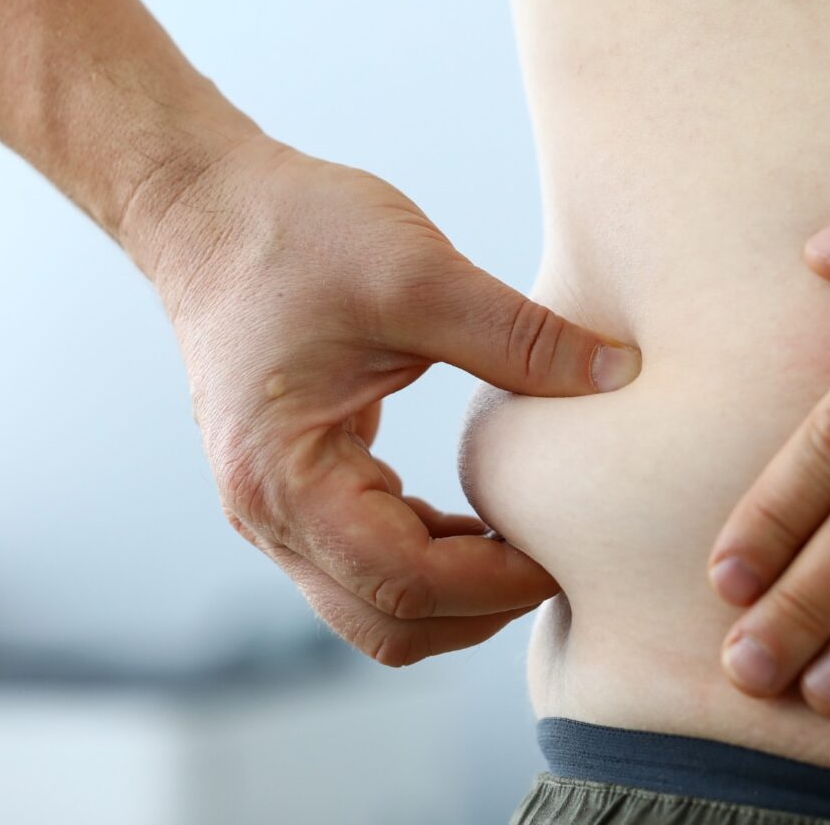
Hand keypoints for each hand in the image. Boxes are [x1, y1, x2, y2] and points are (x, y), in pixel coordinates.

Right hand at [132, 132, 642, 665]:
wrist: (210, 204)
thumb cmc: (296, 232)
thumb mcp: (418, 275)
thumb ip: (520, 338)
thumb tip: (620, 376)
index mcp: (286, 477)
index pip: (406, 584)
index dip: (499, 583)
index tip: (568, 548)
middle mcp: (267, 514)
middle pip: (388, 624)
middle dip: (482, 609)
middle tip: (561, 556)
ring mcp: (272, 508)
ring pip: (375, 605)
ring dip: (458, 590)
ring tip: (532, 537)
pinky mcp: (291, 488)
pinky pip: (366, 560)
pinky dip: (430, 556)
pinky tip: (484, 514)